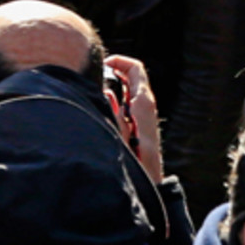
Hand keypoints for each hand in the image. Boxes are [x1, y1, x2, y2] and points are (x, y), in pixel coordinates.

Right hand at [105, 54, 163, 183]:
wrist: (149, 184)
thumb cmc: (136, 163)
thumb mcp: (119, 136)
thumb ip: (113, 113)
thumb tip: (107, 92)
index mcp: (143, 103)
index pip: (135, 69)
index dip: (120, 61)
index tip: (104, 63)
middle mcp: (146, 106)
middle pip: (132, 76)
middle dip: (114, 70)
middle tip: (96, 72)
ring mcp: (143, 114)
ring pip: (129, 89)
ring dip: (113, 84)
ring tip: (95, 86)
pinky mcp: (139, 123)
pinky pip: (126, 101)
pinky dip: (115, 96)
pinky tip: (101, 104)